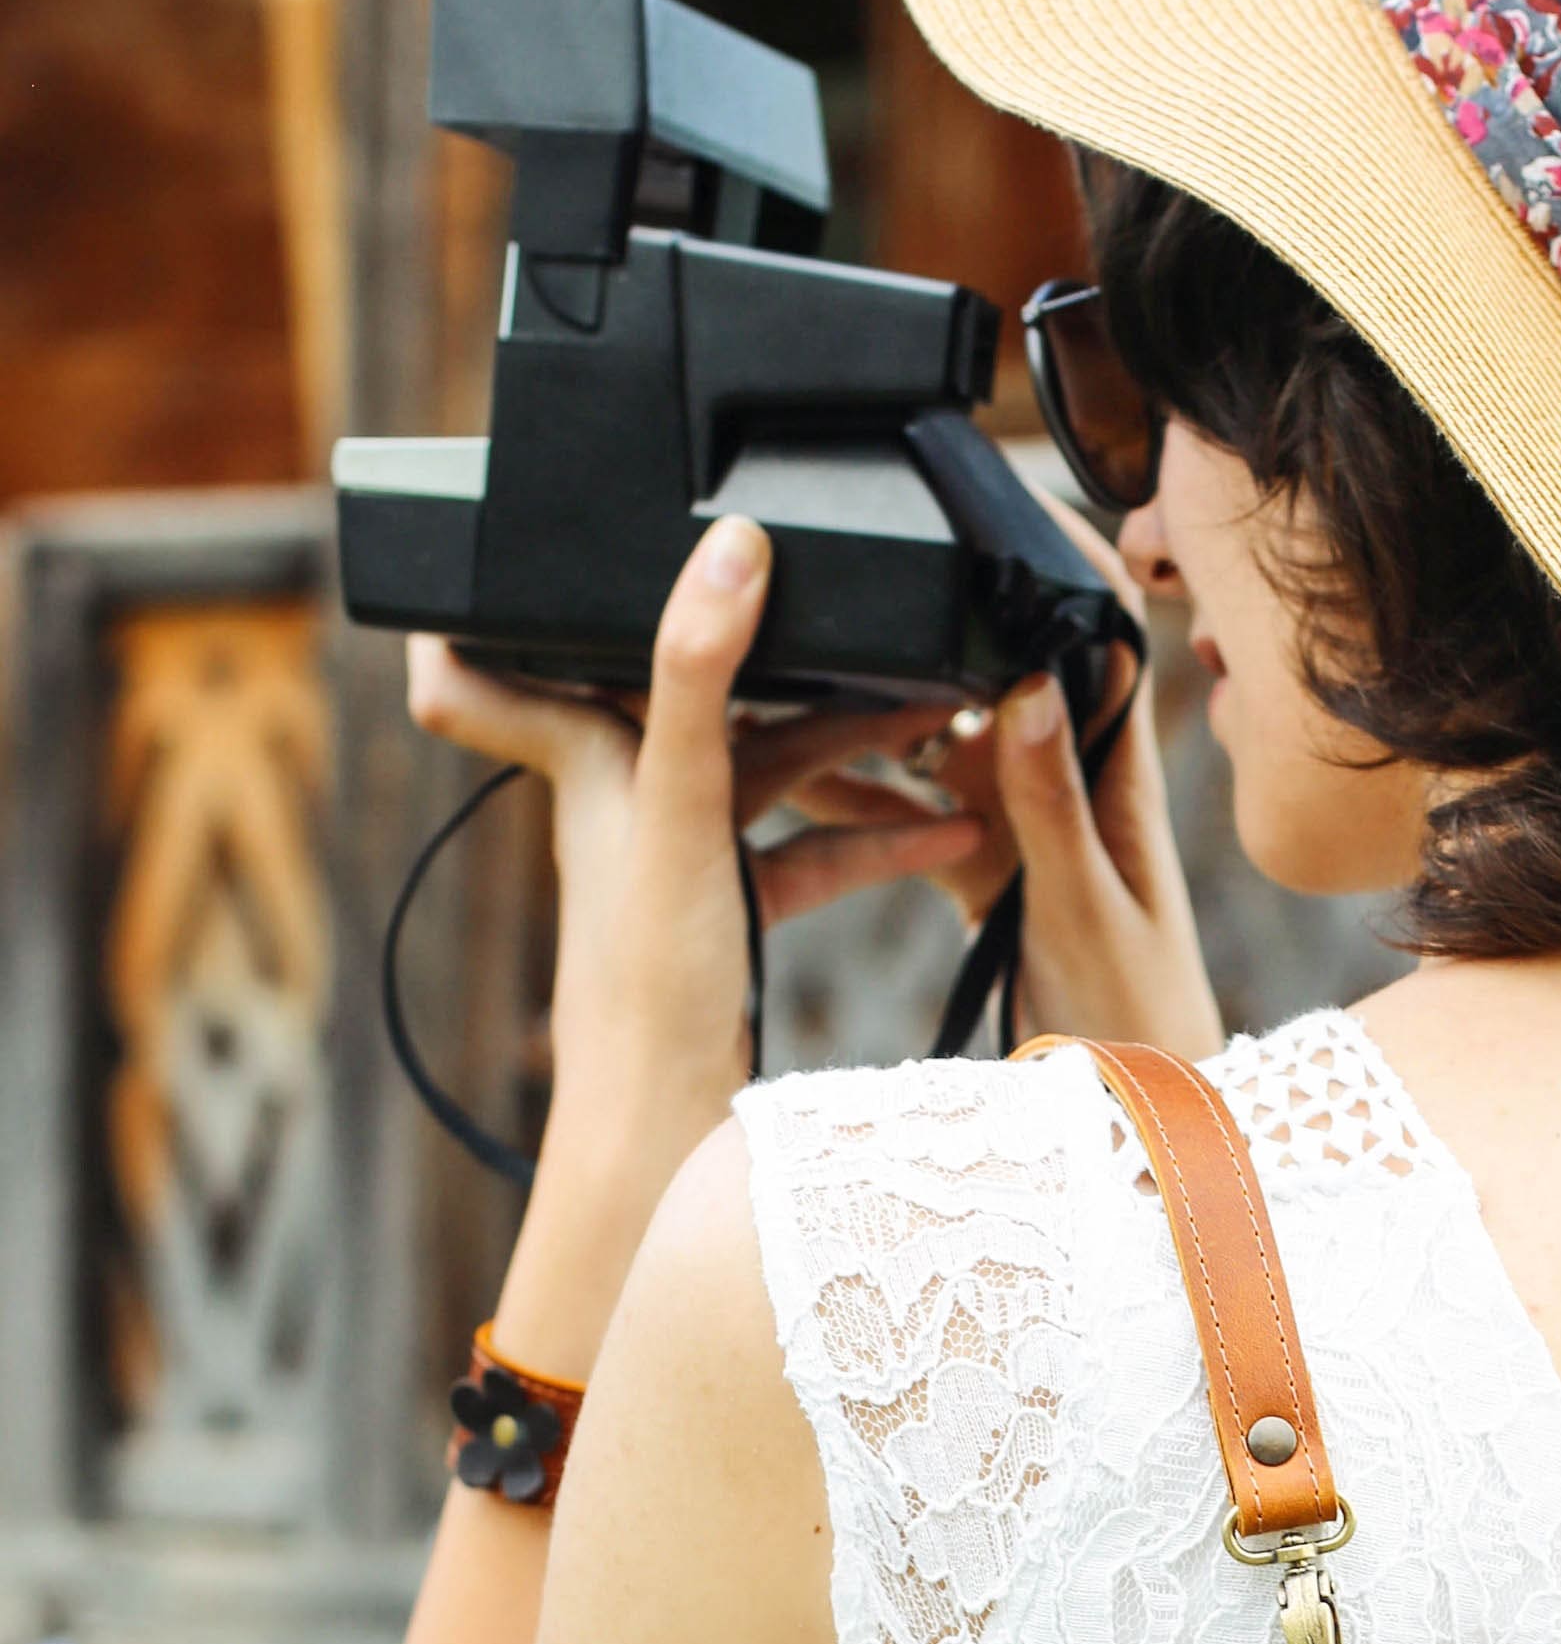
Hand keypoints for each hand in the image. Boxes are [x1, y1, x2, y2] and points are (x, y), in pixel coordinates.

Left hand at [407, 515, 985, 1366]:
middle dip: (788, 652)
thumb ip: (700, 674)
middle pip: (705, 695)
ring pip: (777, 771)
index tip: (542, 515)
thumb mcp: (680, 804)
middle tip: (869, 604)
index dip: (522, 597)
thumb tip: (731, 547)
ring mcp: (686, 858)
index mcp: (596, 760)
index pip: (537, 652)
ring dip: (860, 745)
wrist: (664, 1128)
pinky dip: (878, 837)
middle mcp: (631, 800)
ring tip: (949, 712)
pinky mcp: (735, 915)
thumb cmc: (649, 982)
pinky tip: (955, 831)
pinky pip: (815, 853)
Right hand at [780, 488, 1222, 1057]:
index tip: (1004, 489)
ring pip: (946, 728)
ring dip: (884, 696)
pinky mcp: (987, 865)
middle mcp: (1067, 781)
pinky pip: (917, 804)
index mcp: (1112, 775)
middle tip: (862, 552)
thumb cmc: (1138, 1019)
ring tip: (801, 653)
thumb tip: (1024, 686)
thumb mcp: (1086, 908)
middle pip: (1005, 662)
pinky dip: (863, 782)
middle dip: (945, 606)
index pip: (1101, 633)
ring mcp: (1023, 819)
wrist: (1139, 1115)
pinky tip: (796, 764)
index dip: (1066, 554)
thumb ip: (1054, 806)